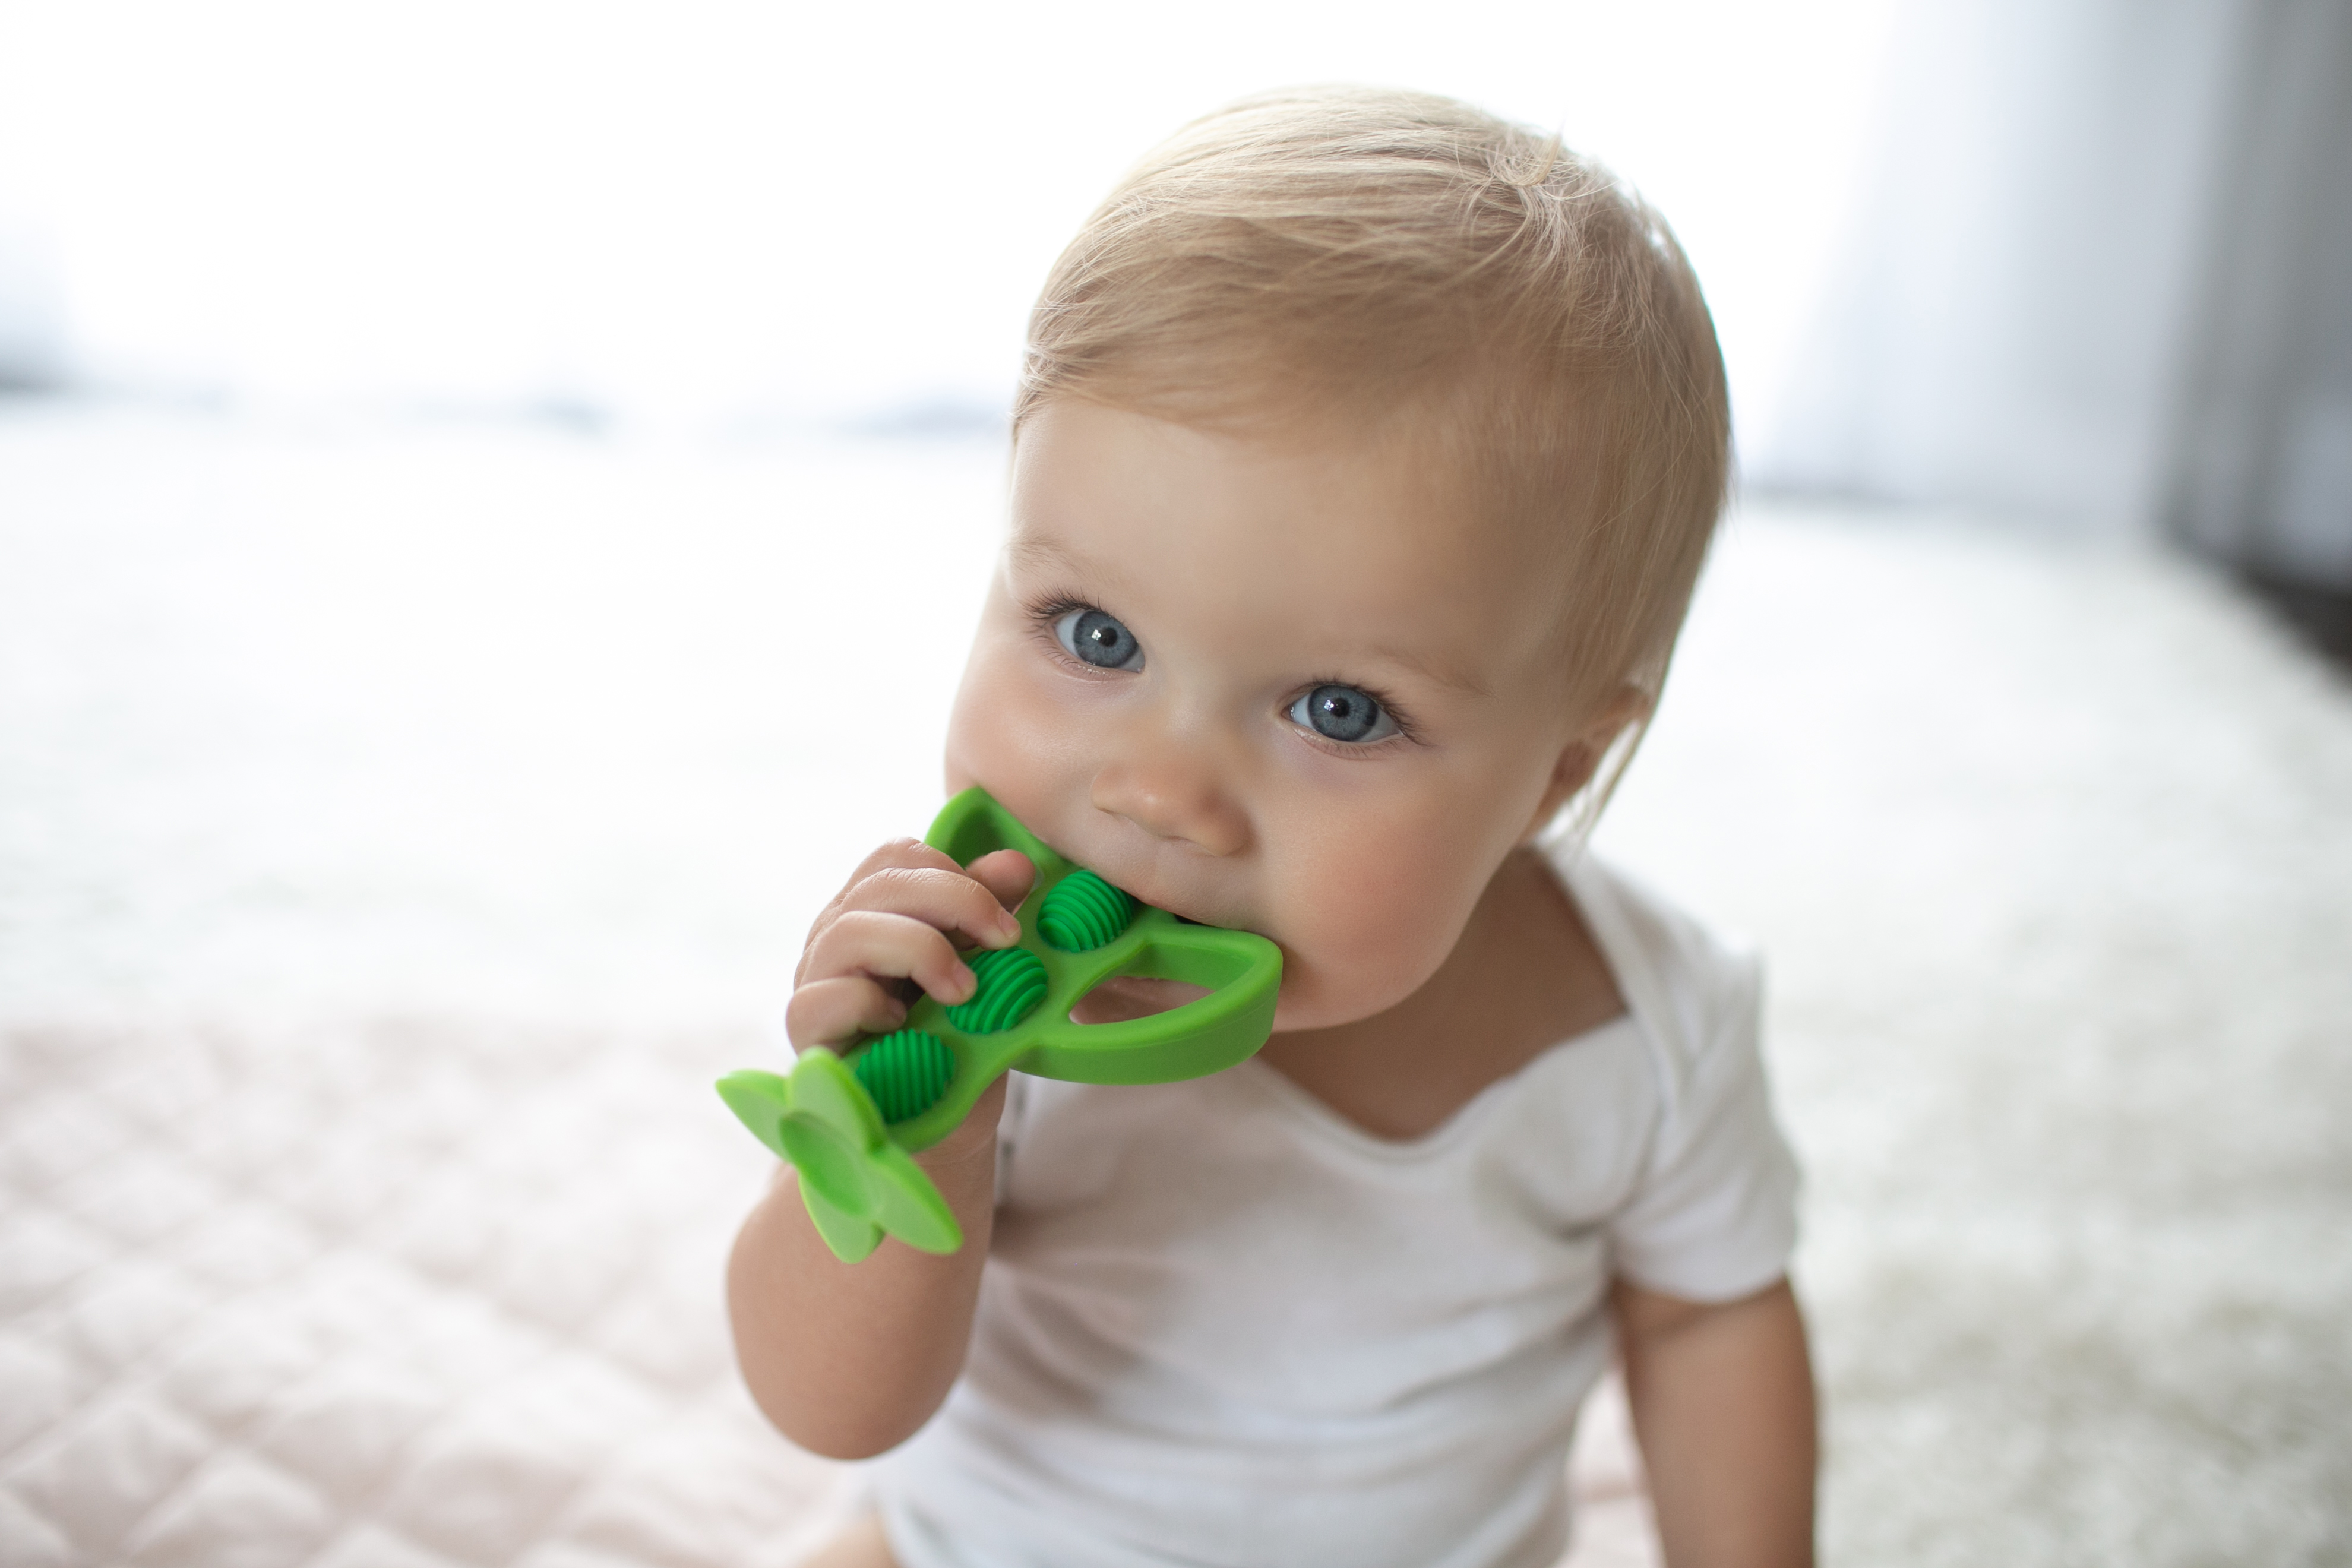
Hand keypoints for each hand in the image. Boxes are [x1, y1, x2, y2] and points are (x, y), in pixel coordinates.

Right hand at [787, 838, 1036, 1153]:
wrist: (937, 1126)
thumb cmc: (955, 1042)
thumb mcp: (986, 973)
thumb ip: (990, 918)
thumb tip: (1018, 864)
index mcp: (878, 910)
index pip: (899, 856)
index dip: (956, 873)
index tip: (1005, 922)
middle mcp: (838, 935)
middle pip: (882, 883)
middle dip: (956, 901)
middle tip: (1005, 942)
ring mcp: (816, 980)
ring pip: (850, 931)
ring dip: (921, 950)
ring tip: (964, 992)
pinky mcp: (806, 1033)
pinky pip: (824, 998)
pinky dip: (871, 1004)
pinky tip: (904, 1026)